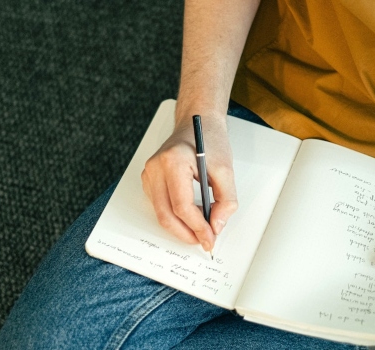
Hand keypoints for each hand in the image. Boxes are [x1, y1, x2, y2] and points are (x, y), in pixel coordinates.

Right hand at [141, 111, 237, 251]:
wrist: (197, 122)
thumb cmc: (209, 140)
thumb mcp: (226, 170)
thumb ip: (226, 201)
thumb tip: (216, 225)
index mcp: (173, 161)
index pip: (181, 205)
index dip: (197, 227)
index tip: (210, 237)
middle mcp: (155, 168)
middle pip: (166, 214)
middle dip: (186, 233)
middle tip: (204, 240)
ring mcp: (149, 174)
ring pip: (160, 213)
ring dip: (180, 227)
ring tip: (200, 229)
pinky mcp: (148, 179)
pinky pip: (159, 206)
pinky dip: (174, 216)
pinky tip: (190, 217)